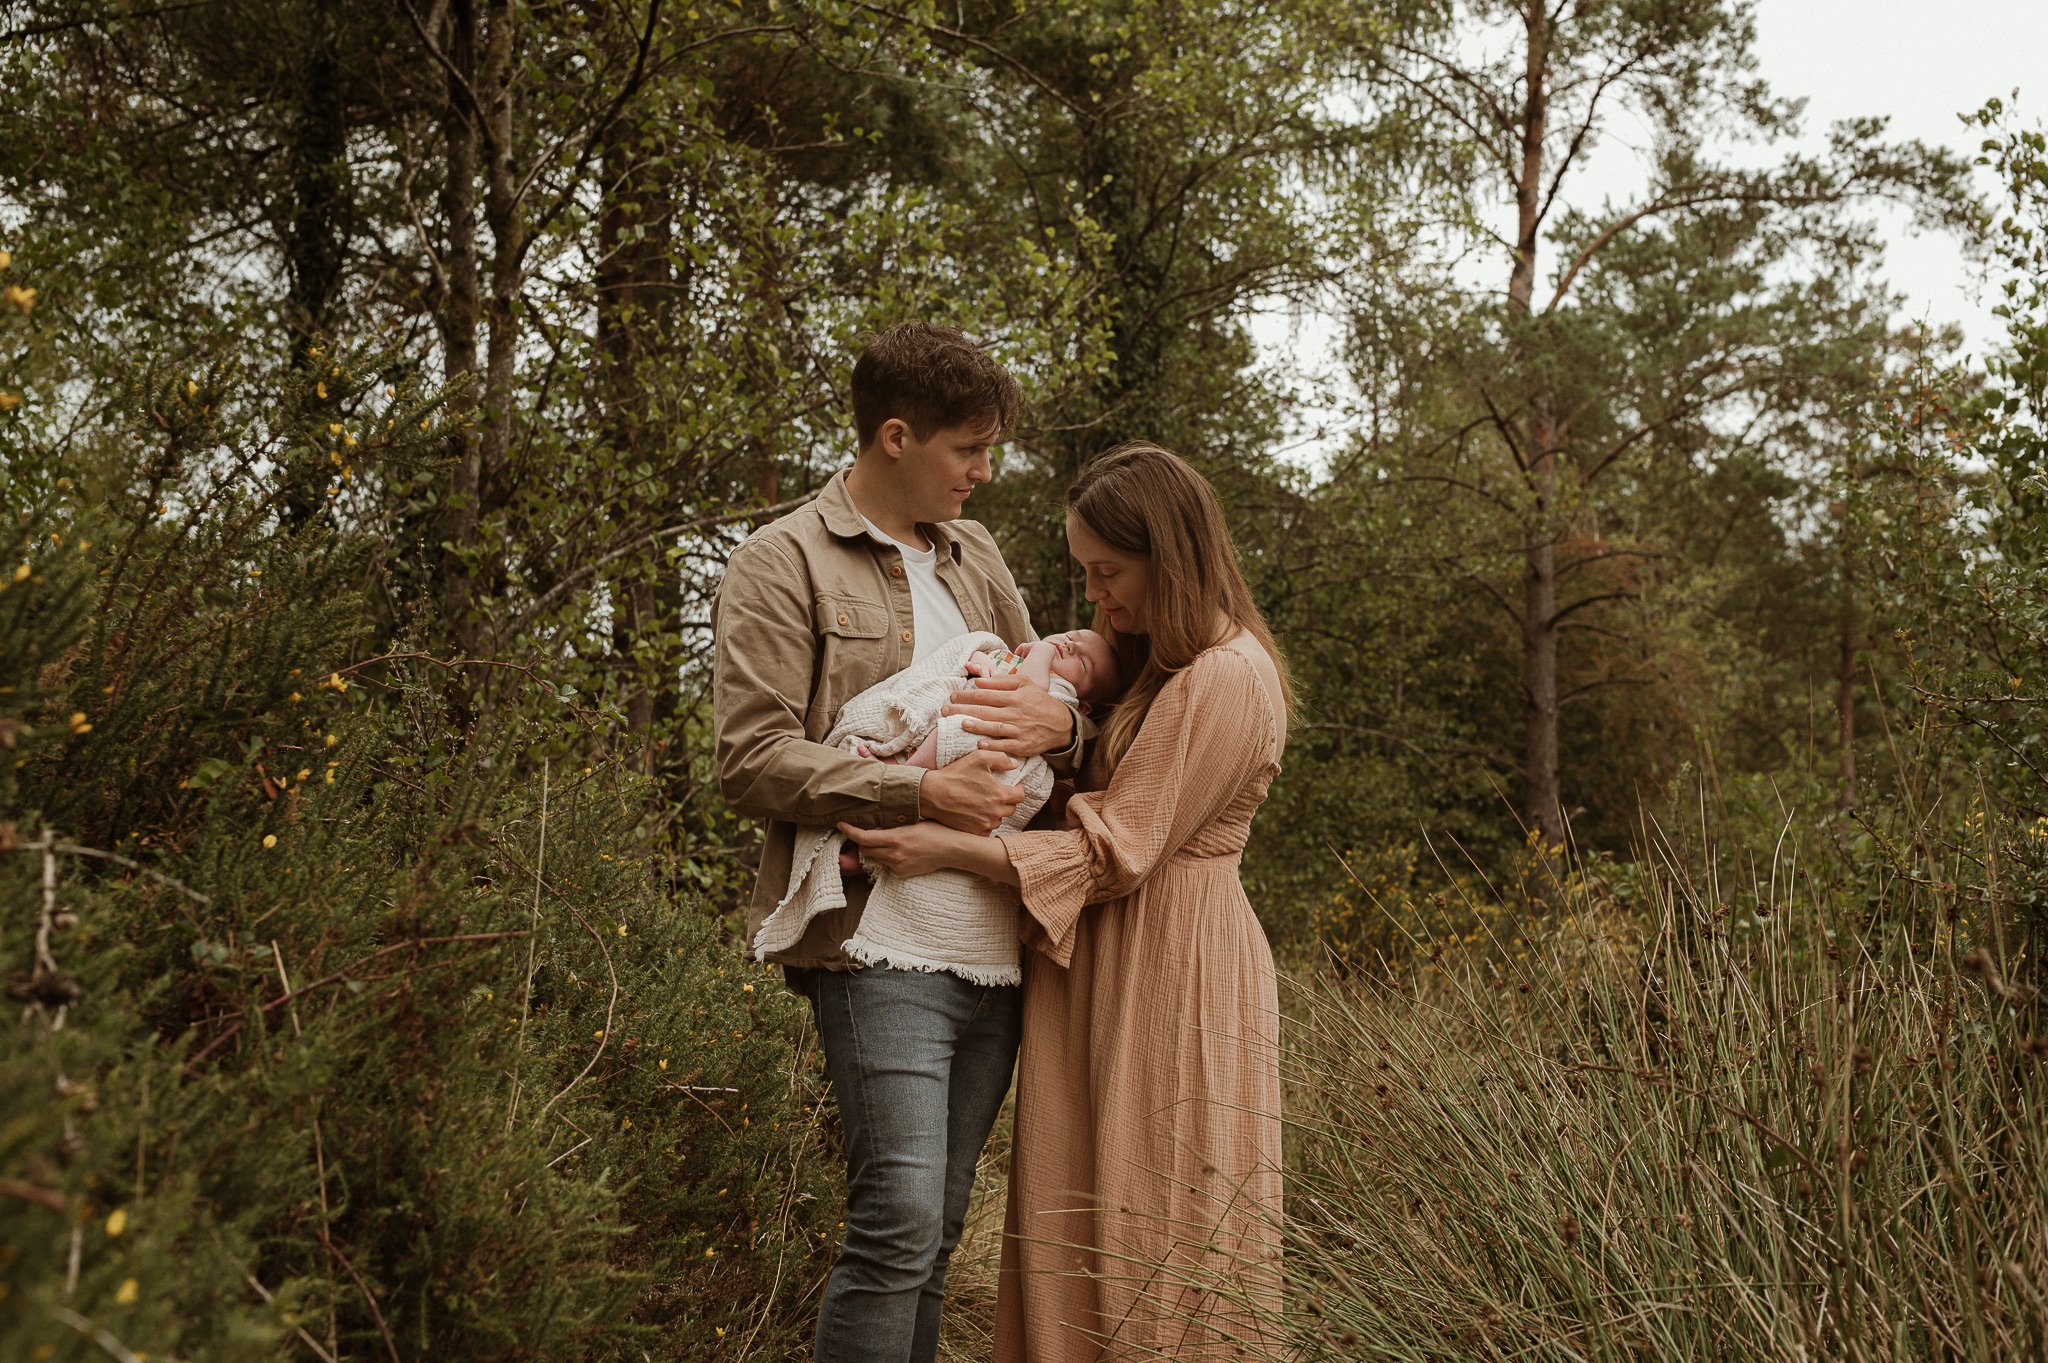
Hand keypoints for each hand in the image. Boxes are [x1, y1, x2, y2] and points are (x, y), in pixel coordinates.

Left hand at [838, 821, 964, 878]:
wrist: (951, 850)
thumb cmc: (935, 831)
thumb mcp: (912, 822)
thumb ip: (892, 826)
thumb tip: (875, 827)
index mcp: (896, 838)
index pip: (863, 837)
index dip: (849, 831)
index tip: (841, 825)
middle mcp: (894, 854)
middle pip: (865, 850)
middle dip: (862, 842)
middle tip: (867, 833)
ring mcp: (898, 866)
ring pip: (875, 858)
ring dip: (876, 850)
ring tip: (891, 842)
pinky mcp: (902, 874)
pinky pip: (887, 866)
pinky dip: (888, 858)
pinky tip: (902, 852)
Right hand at [917, 748, 1024, 832]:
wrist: (932, 793)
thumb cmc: (956, 774)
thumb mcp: (979, 758)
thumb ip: (1001, 758)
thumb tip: (1014, 764)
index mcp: (1000, 795)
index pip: (1020, 796)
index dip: (1017, 790)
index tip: (1012, 787)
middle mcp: (995, 812)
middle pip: (1011, 809)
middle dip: (1007, 801)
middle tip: (996, 794)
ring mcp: (984, 824)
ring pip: (999, 820)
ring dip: (996, 813)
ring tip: (985, 804)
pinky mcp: (973, 832)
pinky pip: (986, 830)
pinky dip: (984, 823)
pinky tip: (976, 814)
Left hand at [943, 674, 1075, 758]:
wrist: (1061, 724)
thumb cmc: (1039, 701)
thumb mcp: (1025, 684)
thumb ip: (1002, 681)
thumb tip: (979, 682)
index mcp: (1015, 696)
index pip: (985, 695)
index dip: (967, 695)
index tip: (952, 695)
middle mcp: (1016, 713)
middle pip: (985, 711)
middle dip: (963, 709)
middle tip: (945, 710)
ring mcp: (1020, 730)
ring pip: (995, 728)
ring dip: (977, 726)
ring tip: (960, 723)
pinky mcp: (1023, 746)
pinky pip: (1006, 746)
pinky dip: (993, 745)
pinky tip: (980, 744)